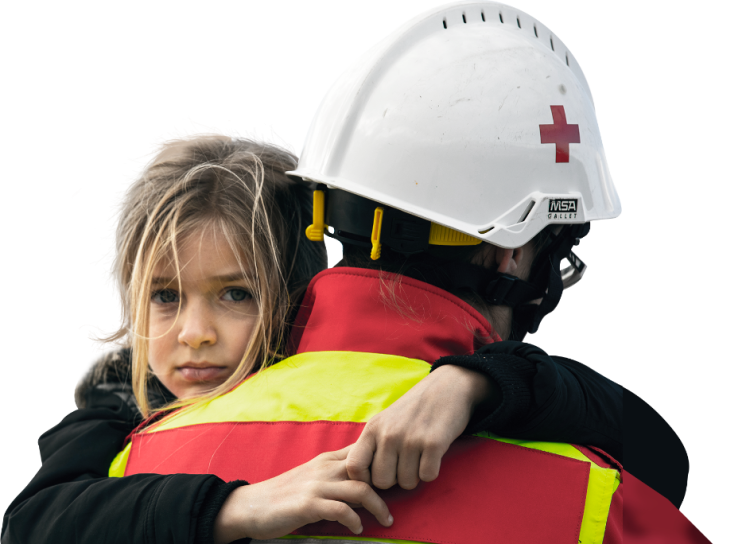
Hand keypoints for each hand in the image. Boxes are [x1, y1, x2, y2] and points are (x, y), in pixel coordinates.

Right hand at [213, 445, 392, 542]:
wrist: (250, 506)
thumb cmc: (285, 495)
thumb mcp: (312, 477)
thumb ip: (335, 475)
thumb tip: (365, 480)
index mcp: (326, 459)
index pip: (363, 452)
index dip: (384, 462)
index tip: (398, 478)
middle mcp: (324, 468)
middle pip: (368, 468)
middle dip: (389, 484)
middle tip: (400, 500)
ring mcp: (316, 485)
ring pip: (360, 489)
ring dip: (378, 506)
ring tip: (386, 520)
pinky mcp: (308, 504)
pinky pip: (341, 510)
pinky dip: (354, 520)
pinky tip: (358, 528)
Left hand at [346, 365, 495, 489]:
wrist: (446, 387)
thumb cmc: (413, 411)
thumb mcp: (385, 421)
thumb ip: (371, 445)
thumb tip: (359, 477)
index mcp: (372, 428)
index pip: (354, 466)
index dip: (365, 479)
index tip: (378, 475)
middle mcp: (388, 434)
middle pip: (382, 482)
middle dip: (395, 479)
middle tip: (404, 464)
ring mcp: (410, 439)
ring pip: (406, 483)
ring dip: (415, 475)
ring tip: (419, 456)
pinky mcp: (433, 443)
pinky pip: (427, 476)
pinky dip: (431, 471)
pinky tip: (432, 455)